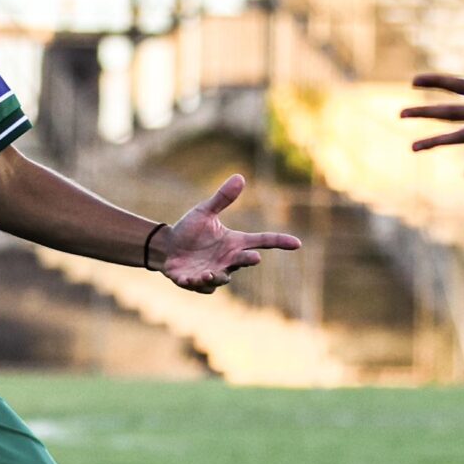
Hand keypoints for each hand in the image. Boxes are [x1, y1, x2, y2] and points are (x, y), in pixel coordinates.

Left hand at [151, 174, 302, 293]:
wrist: (167, 247)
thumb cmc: (190, 230)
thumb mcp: (205, 212)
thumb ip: (222, 198)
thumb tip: (240, 177)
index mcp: (234, 243)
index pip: (262, 241)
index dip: (279, 242)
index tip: (297, 243)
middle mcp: (227, 260)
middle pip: (244, 262)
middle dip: (248, 260)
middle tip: (255, 258)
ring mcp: (212, 273)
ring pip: (221, 279)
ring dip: (216, 277)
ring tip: (207, 273)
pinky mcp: (195, 282)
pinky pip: (200, 287)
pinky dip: (195, 284)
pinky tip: (188, 279)